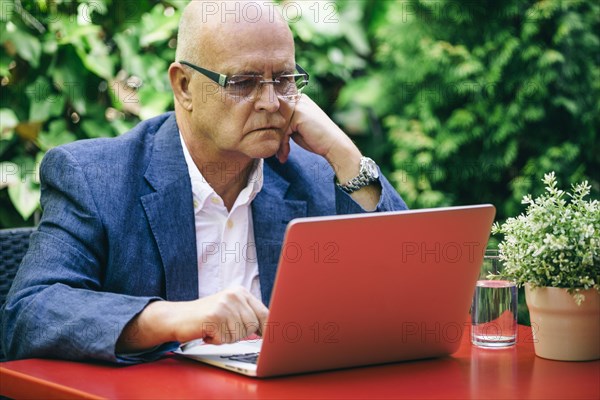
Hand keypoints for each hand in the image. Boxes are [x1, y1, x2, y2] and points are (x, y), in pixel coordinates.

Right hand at [116, 286, 267, 352]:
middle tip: (223, 328)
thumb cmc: (206, 317)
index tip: (274, 337)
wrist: (178, 317)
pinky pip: (225, 339)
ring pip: (239, 334)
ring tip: (215, 329)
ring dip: (227, 337)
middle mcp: (234, 295)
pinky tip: (207, 332)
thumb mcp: (230, 310)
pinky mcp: (214, 317)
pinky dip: (216, 340)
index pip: (264, 312)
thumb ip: (248, 316)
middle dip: (239, 334)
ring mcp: (224, 305)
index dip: (269, 328)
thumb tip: (270, 330)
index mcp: (241, 292)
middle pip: (252, 326)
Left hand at [275, 94, 381, 210]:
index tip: (273, 145)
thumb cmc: (315, 139)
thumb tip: (262, 126)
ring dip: (278, 143)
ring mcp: (298, 105)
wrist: (333, 146)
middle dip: (273, 137)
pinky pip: (282, 130)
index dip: (272, 128)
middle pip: (273, 118)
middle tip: (277, 153)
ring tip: (281, 155)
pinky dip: (282, 145)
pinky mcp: (298, 114)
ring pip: (276, 125)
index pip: (274, 111)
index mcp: (297, 99)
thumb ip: (282, 123)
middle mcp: (297, 99)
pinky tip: (284, 155)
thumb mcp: (295, 128)